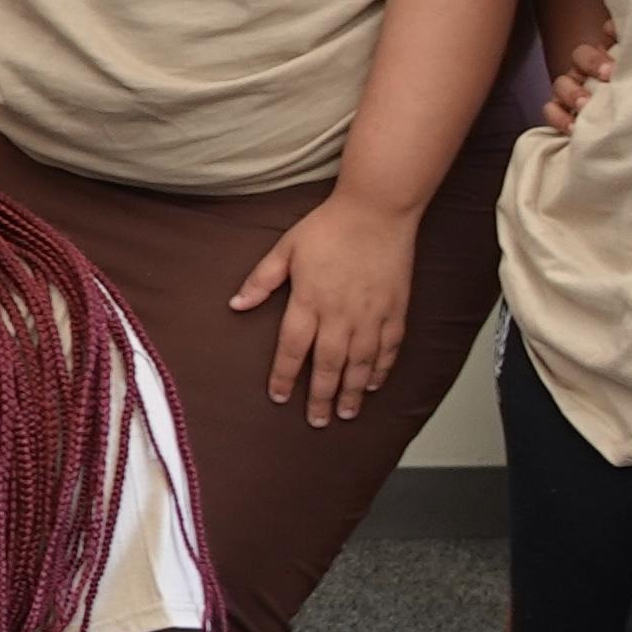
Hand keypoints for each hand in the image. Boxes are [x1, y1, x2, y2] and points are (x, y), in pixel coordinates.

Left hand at [232, 188, 418, 427]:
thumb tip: (236, 305)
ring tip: (345, 413)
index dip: (284, 376)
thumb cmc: (330, 226)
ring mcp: (370, 315)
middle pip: (327, 366)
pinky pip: (388, 348)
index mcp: (309, 302)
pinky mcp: (395, 310)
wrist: (377, 210)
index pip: (292, 350)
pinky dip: (380, 369)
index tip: (279, 396)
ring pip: (360, 364)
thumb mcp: (286, 248)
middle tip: (317, 421)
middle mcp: (340, 315)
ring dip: (351, 392)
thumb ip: (261, 280)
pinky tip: (372, 384)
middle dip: (320, 397)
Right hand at [542, 29, 617, 133]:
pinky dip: (559, 117)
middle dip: (591, 64)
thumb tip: (615, 28)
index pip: (602, 40)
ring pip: (562, 83)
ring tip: (586, 106)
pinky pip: (550, 110)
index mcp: (610, 58)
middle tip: (607, 77)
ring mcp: (574, 93)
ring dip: (573, 92)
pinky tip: (573, 127)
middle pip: (579, 56)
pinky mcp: (564, 115)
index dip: (600, 52)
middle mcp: (589, 71)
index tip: (613, 66)